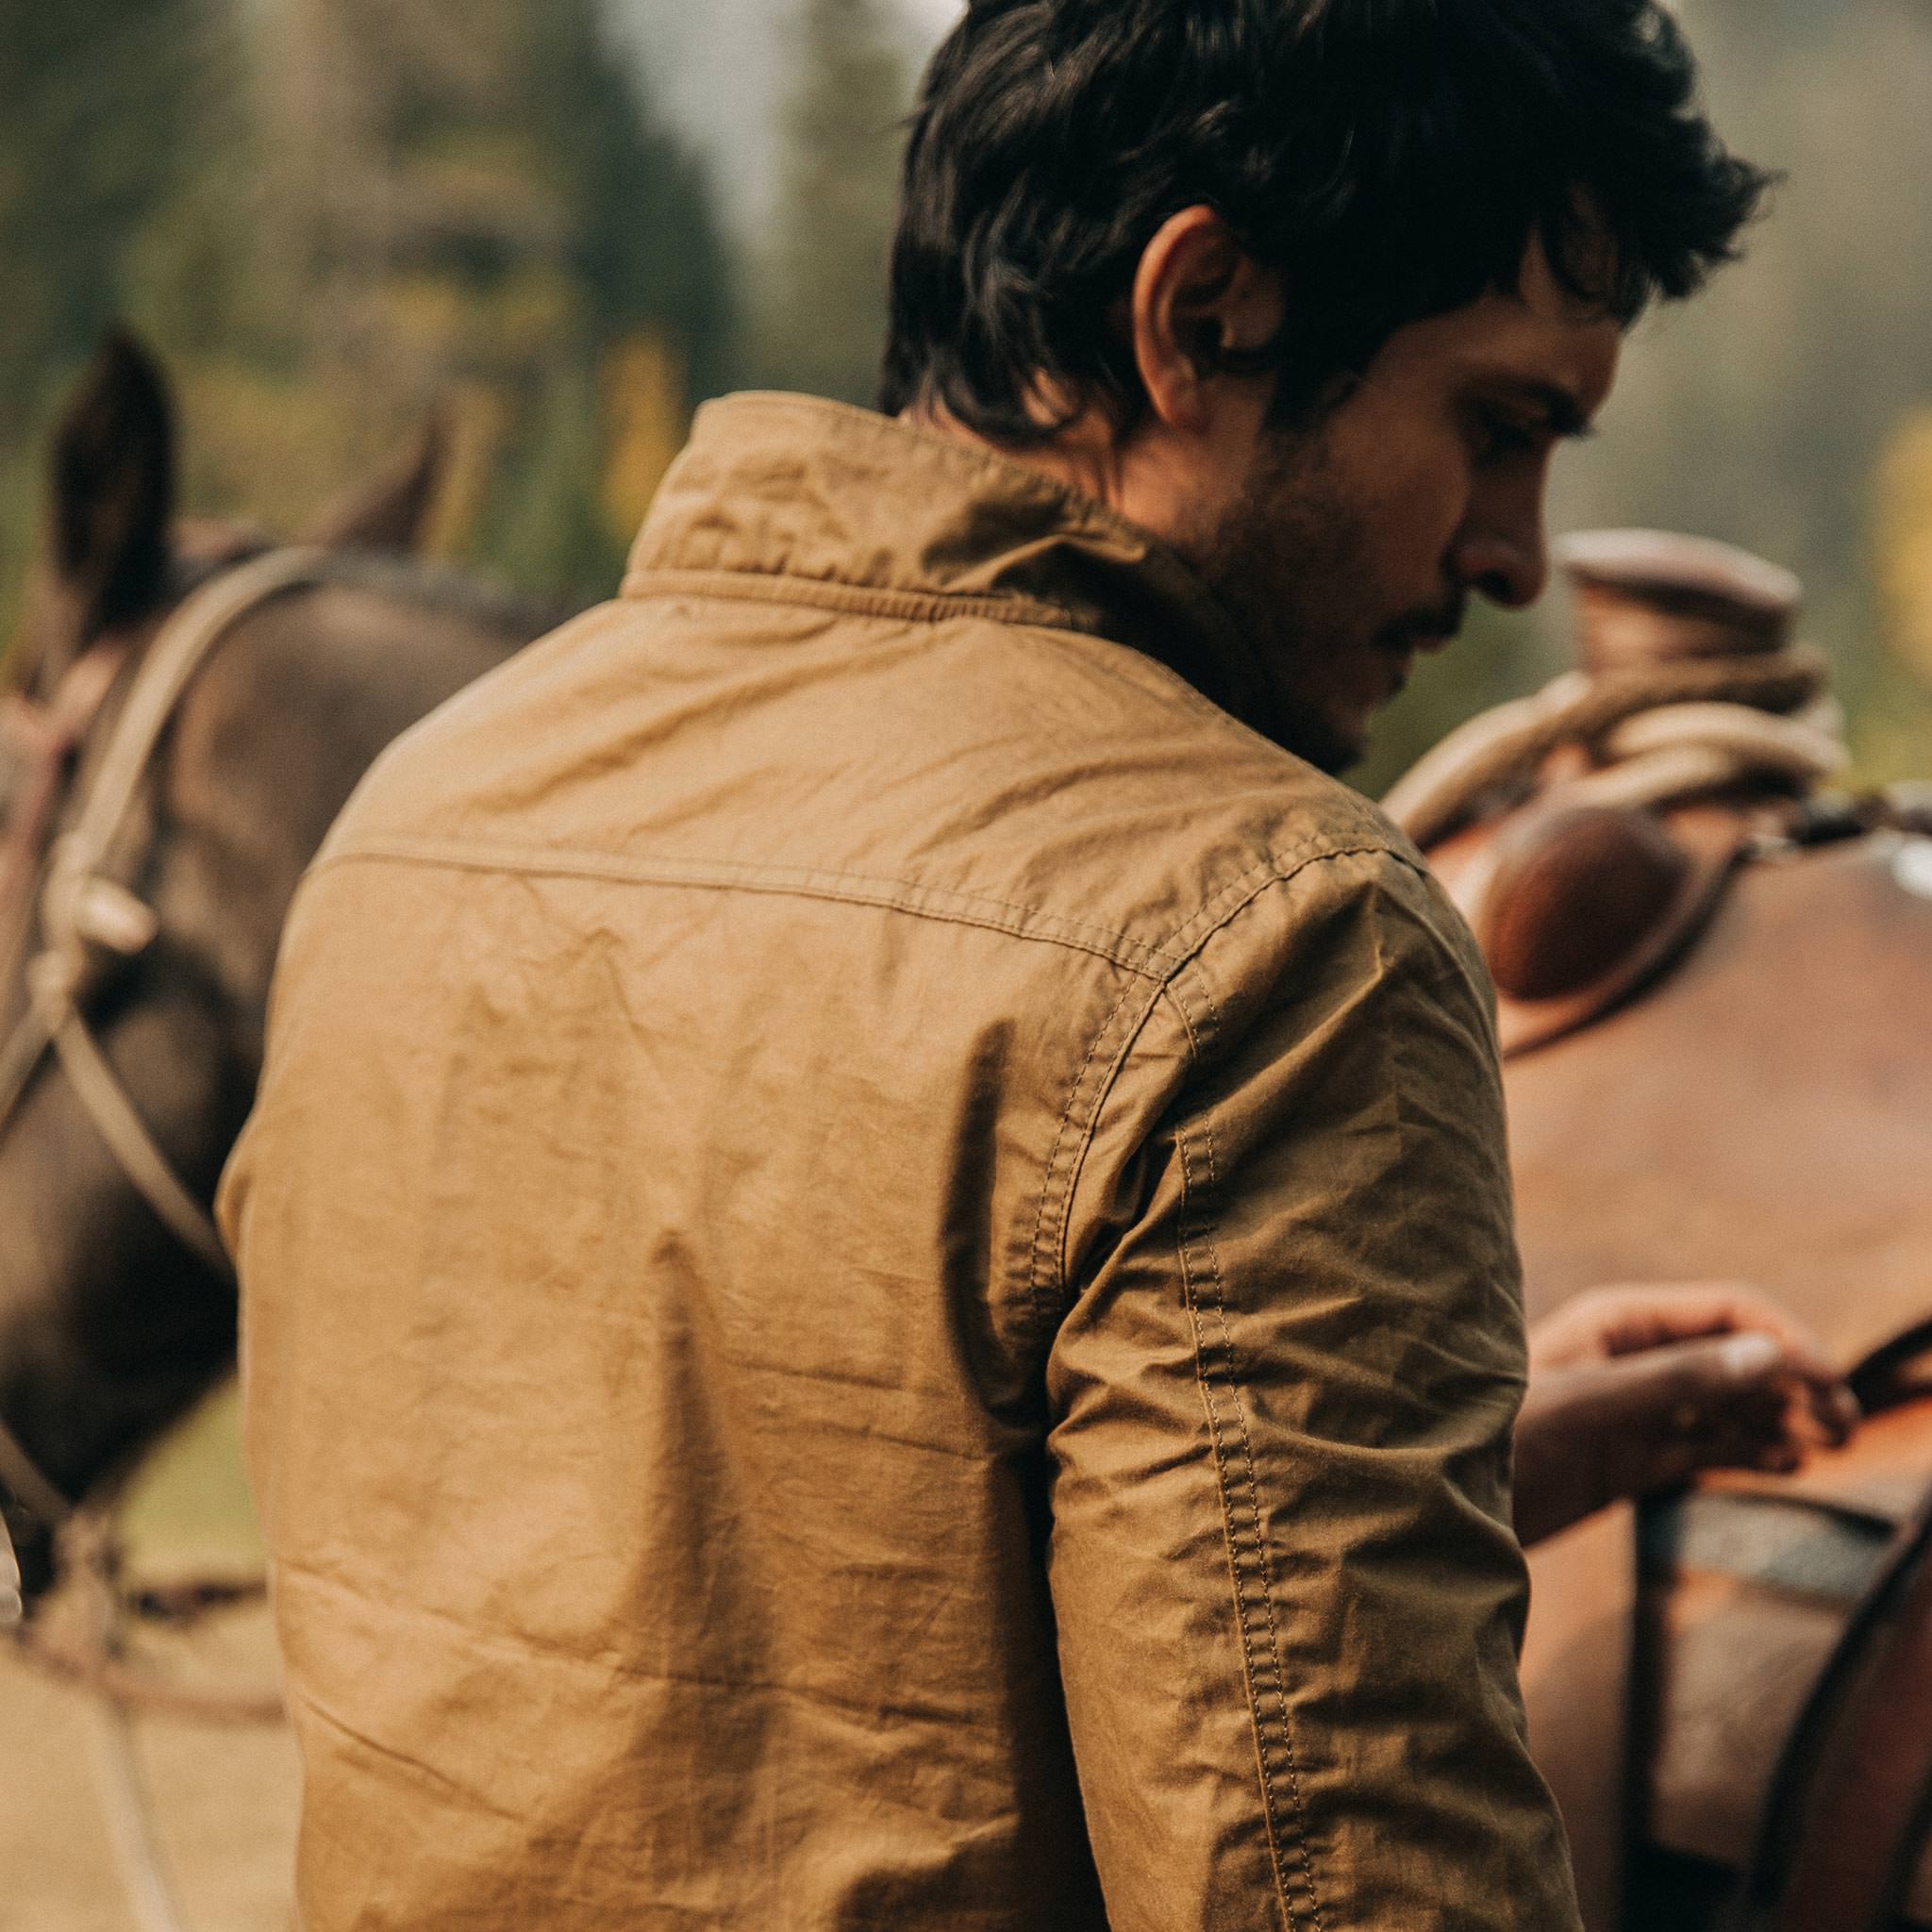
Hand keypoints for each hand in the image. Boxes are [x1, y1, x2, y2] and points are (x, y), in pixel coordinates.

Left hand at [1514, 1282, 1858, 1547]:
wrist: (1444, 1503)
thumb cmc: (1499, 1434)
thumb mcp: (1590, 1403)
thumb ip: (1677, 1381)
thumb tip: (1770, 1354)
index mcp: (1620, 1321)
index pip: (1727, 1311)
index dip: (1785, 1338)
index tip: (1828, 1384)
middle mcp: (1633, 1358)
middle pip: (1737, 1356)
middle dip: (1793, 1381)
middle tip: (1842, 1426)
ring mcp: (1635, 1410)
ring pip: (1729, 1404)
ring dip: (1779, 1417)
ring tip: (1822, 1444)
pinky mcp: (1631, 1459)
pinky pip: (1707, 1447)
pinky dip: (1748, 1451)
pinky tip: (1784, 1464)